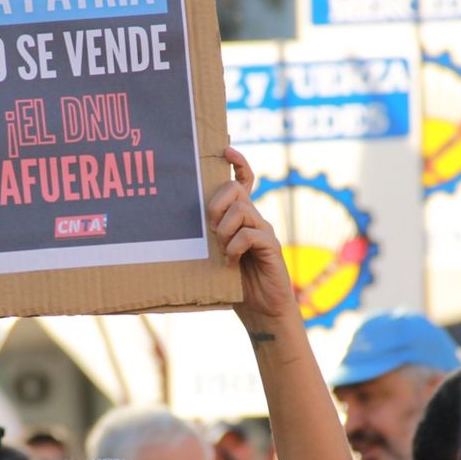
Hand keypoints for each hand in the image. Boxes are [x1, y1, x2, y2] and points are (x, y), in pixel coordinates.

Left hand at [208, 148, 296, 324]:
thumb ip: (210, 236)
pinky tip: (230, 262)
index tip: (225, 149)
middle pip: (236, 189)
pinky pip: (249, 234)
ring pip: (241, 210)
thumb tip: (188, 225)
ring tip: (222, 250)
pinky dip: (235, 247)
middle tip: (211, 228)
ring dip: (224, 229)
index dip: (237, 162)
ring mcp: (264, 230)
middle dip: (217, 204)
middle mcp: (255, 218)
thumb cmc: (235, 283)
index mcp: (241, 217)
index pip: (243, 180)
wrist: (261, 310)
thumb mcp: (216, 255)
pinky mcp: (271, 246)